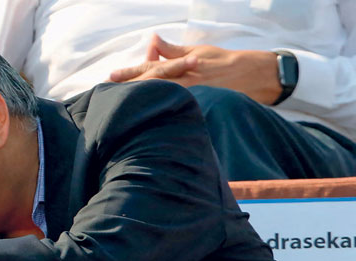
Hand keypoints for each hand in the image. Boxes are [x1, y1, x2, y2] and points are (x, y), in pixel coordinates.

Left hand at [109, 34, 280, 104]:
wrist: (251, 76)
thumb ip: (172, 50)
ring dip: (142, 102)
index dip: (131, 73)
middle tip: (108, 92)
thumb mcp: (196, 52)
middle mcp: (185, 82)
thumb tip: (154, 40)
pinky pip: (176, 111)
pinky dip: (160, 114)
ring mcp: (192, 96)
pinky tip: (145, 120)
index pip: (152, 69)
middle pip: (152, 85)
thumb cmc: (221, 62)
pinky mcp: (199, 108)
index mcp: (183, 66)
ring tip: (120, 107)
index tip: (112, 76)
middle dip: (131, 89)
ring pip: (162, 99)